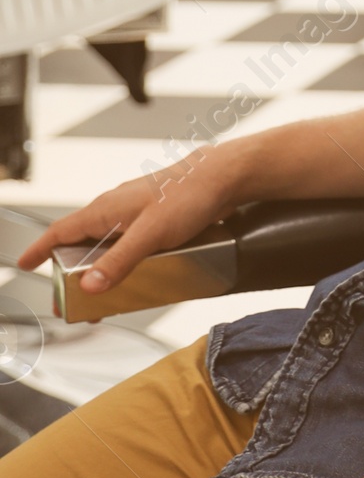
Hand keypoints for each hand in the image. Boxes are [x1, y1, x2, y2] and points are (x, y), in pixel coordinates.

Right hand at [17, 147, 240, 295]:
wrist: (224, 177)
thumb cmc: (189, 193)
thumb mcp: (150, 234)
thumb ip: (119, 261)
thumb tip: (90, 285)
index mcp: (107, 209)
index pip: (62, 230)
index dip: (41, 248)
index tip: (25, 263)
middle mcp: (117, 209)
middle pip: (82, 243)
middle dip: (70, 272)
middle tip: (66, 299)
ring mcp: (135, 214)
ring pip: (106, 245)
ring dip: (99, 270)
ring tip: (101, 298)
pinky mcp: (154, 219)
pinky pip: (128, 244)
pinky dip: (122, 262)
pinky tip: (134, 278)